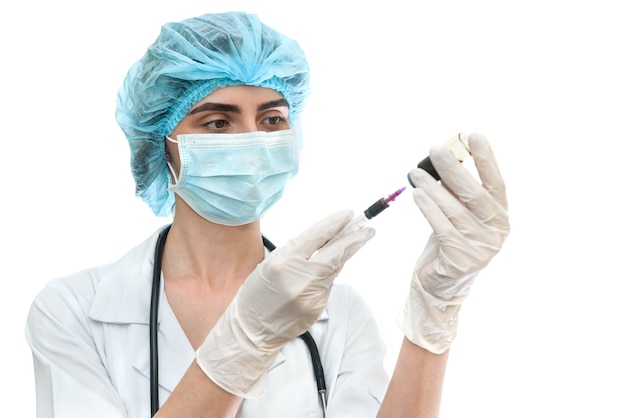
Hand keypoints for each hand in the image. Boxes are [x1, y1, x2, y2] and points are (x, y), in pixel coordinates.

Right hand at [196, 210, 374, 396]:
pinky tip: (319, 275)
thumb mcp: (270, 263)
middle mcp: (301, 278)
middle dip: (355, 239)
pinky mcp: (318, 308)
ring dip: (341, 256)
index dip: (335, 223)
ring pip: (335, 269)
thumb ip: (297, 250)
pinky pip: (328, 285)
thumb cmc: (256, 294)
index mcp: (285, 261)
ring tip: (347, 245)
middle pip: (337, 253)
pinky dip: (328, 276)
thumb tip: (324, 236)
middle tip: (368, 229)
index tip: (348, 215)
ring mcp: (312, 295)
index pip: (317, 236)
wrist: (252, 330)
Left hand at [398, 132, 508, 353]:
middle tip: (434, 149)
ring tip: (415, 173)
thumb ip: (457, 193)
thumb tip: (443, 158)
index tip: (473, 135)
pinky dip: (428, 208)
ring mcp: (481, 248)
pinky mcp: (461, 260)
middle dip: (453, 168)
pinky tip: (417, 194)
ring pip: (454, 210)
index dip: (486, 158)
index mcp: (500, 217)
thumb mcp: (458, 215)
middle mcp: (496, 231)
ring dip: (432, 187)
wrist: (440, 285)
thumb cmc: (448, 243)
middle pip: (475, 194)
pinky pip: (441, 227)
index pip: (496, 183)